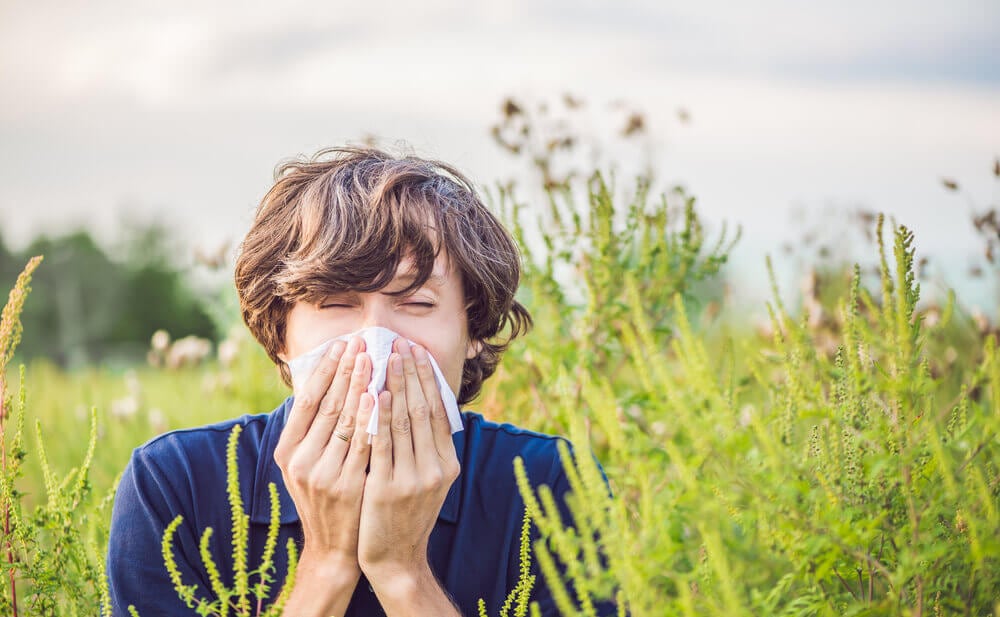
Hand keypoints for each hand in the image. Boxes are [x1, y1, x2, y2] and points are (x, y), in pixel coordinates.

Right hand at [273, 336, 373, 615]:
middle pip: (327, 405)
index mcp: (287, 451)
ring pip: (345, 420)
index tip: (341, 344)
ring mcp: (322, 474)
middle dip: (346, 370)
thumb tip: (327, 381)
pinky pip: (363, 444)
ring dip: (360, 385)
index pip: (307, 400)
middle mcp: (300, 461)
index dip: (325, 370)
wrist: (334, 549)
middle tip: (361, 342)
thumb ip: (313, 430)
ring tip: (373, 358)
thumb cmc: (325, 498)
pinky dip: (372, 418)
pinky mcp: (346, 485)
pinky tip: (380, 396)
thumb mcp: (308, 465)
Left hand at [358, 339, 460, 586]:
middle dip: (411, 373)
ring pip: (404, 422)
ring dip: (395, 385)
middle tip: (401, 343)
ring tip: (387, 357)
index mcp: (447, 464)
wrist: (394, 558)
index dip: (427, 378)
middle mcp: (436, 469)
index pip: (438, 411)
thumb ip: (426, 447)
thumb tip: (421, 403)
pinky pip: (383, 444)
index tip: (417, 351)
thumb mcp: (427, 480)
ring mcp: (413, 479)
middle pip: (423, 410)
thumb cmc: (405, 513)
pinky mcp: (388, 488)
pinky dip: (381, 416)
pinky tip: (376, 393)